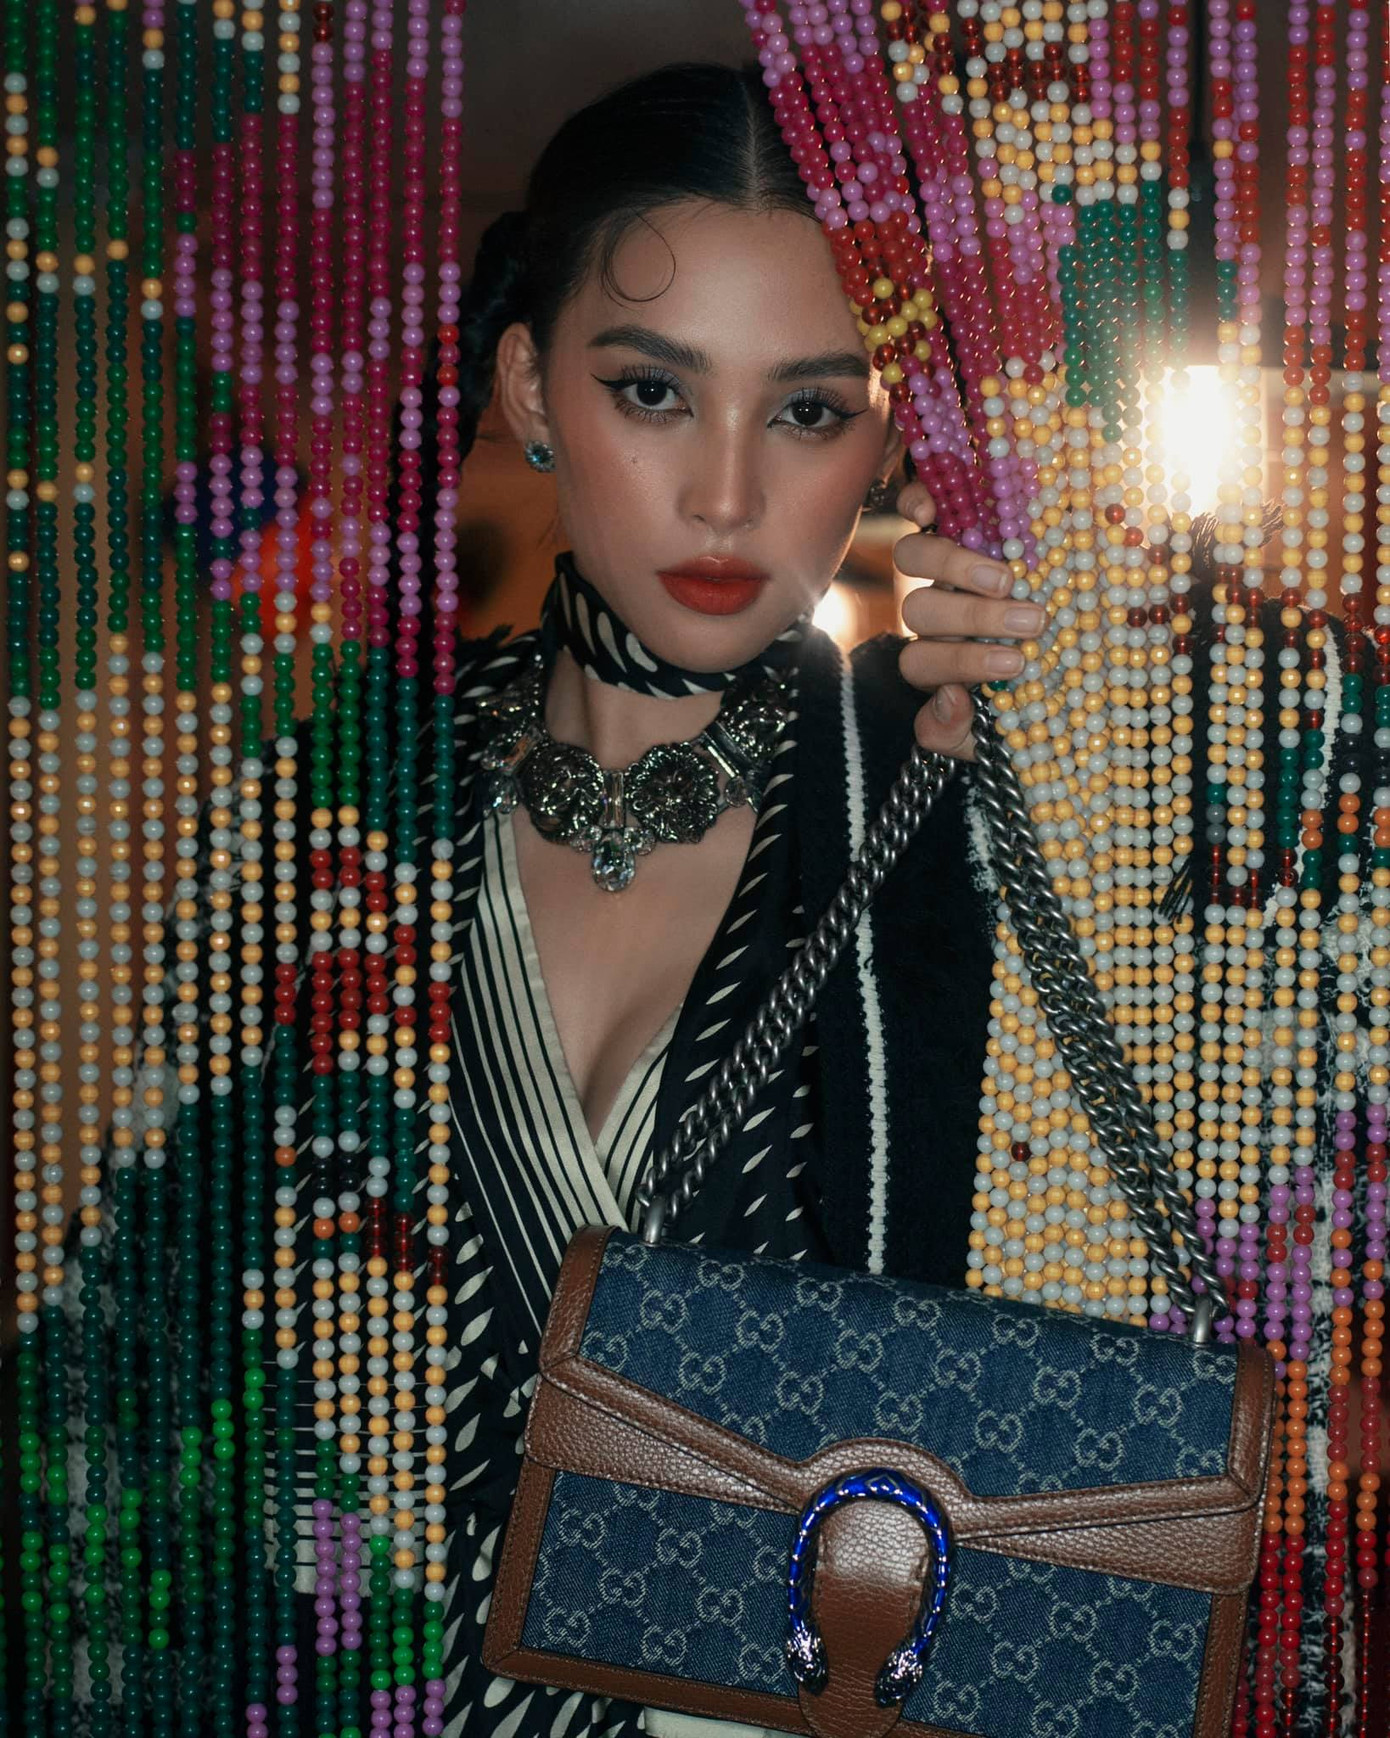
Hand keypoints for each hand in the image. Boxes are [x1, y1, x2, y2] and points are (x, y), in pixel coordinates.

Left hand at [892, 481, 1042, 763]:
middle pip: (921, 610)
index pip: (921, 664)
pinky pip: (918, 507)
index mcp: (942, 660)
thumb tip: (950, 700)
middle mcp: (937, 611)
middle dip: (974, 620)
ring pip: (915, 558)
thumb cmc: (1055, 682)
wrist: (1095, 642)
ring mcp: (943, 562)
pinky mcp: (958, 520)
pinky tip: (937, 510)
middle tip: (1032, 623)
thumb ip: (965, 733)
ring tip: (1008, 580)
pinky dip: (920, 504)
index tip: (1015, 667)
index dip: (958, 665)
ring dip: (956, 568)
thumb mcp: (1011, 724)